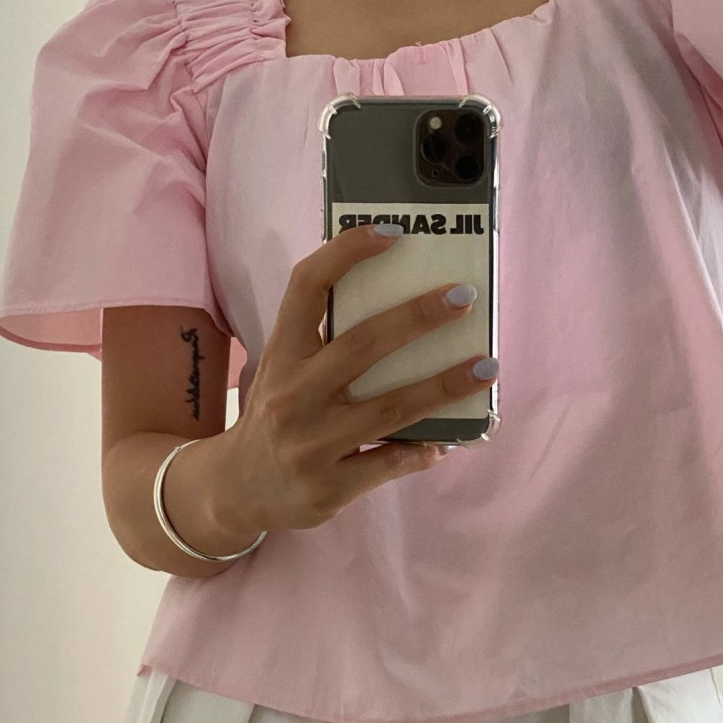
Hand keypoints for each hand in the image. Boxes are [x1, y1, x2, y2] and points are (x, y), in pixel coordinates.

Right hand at [218, 222, 497, 531]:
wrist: (237, 489)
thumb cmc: (276, 414)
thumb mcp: (283, 370)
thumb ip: (325, 340)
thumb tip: (403, 303)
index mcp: (282, 354)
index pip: (307, 288)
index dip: (347, 254)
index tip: (393, 234)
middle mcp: (292, 395)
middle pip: (361, 345)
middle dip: (418, 318)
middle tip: (464, 298)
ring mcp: (310, 443)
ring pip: (388, 410)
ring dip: (442, 386)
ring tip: (486, 367)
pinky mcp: (328, 487)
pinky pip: (387, 464)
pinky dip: (421, 451)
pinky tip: (448, 440)